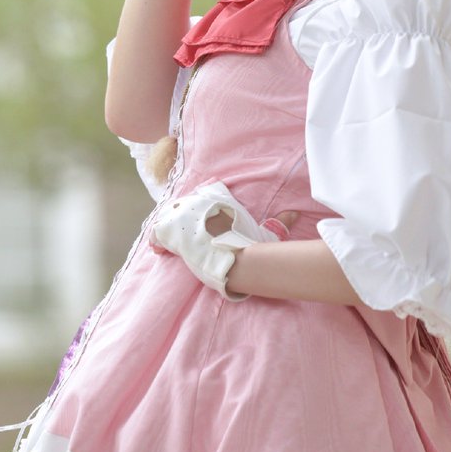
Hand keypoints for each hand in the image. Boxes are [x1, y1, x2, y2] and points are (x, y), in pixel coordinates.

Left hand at [149, 181, 295, 299]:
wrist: (236, 260)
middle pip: (184, 202)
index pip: (205, 192)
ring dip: (169, 225)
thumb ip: (280, 222)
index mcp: (219, 200)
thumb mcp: (267, 233)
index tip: (201, 216)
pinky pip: (157, 233)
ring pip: (169, 215)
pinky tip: (158, 250)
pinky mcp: (174, 235)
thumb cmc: (251, 245)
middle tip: (184, 229)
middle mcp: (200, 204)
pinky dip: (156, 241)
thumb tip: (294, 213)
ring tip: (169, 238)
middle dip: (182, 213)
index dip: (201, 204)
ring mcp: (185, 218)